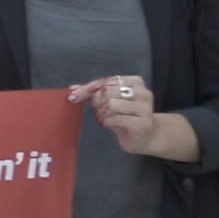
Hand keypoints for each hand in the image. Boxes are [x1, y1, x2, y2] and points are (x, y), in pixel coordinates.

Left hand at [72, 74, 199, 162]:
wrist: (146, 137)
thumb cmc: (126, 117)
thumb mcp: (110, 101)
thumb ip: (94, 93)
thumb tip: (72, 88)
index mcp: (135, 82)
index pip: (106, 80)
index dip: (87, 88)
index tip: (73, 96)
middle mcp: (143, 93)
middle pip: (107, 91)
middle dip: (97, 102)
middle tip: (99, 111)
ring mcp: (145, 108)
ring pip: (111, 104)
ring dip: (103, 113)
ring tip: (106, 118)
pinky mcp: (142, 123)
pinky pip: (115, 119)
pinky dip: (107, 122)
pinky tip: (110, 124)